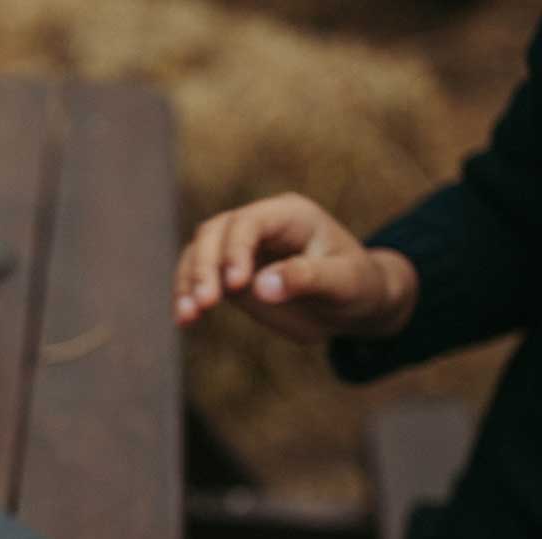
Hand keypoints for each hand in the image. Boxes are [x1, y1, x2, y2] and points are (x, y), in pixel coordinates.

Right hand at [172, 193, 418, 343]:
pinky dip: (187, 296)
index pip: (249, 222)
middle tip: (206, 304)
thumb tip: (261, 286)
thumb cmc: (357, 287)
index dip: (236, 249)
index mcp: (290, 215)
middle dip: (204, 266)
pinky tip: (184, 320)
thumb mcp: (344, 283)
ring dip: (187, 283)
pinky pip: (198, 277)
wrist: (353, 304)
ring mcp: (240, 248)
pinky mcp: (229, 273)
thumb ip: (306, 279)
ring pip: (198, 252)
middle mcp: (259, 225)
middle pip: (215, 232)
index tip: (235, 286)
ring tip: (187, 317)